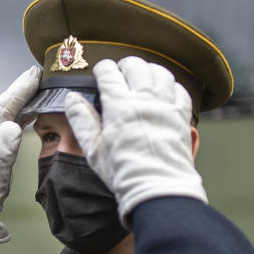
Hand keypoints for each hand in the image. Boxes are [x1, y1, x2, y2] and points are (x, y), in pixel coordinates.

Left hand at [0, 65, 40, 242]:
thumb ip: (2, 151)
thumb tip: (14, 126)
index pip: (6, 105)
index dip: (21, 89)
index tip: (35, 74)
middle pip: (7, 104)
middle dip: (22, 88)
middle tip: (39, 73)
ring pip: (10, 113)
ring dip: (24, 99)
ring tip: (39, 88)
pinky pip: (13, 125)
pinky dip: (24, 115)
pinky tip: (33, 114)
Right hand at [64, 57, 205, 225]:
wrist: (157, 188)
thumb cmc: (122, 172)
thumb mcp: (93, 148)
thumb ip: (82, 120)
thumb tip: (72, 98)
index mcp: (119, 106)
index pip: (109, 73)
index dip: (102, 69)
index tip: (100, 73)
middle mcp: (144, 100)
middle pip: (135, 66)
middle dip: (125, 65)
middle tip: (121, 72)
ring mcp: (165, 106)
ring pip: (160, 72)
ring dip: (149, 70)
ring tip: (142, 76)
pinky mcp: (181, 116)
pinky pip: (180, 90)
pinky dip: (171, 85)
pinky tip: (165, 91)